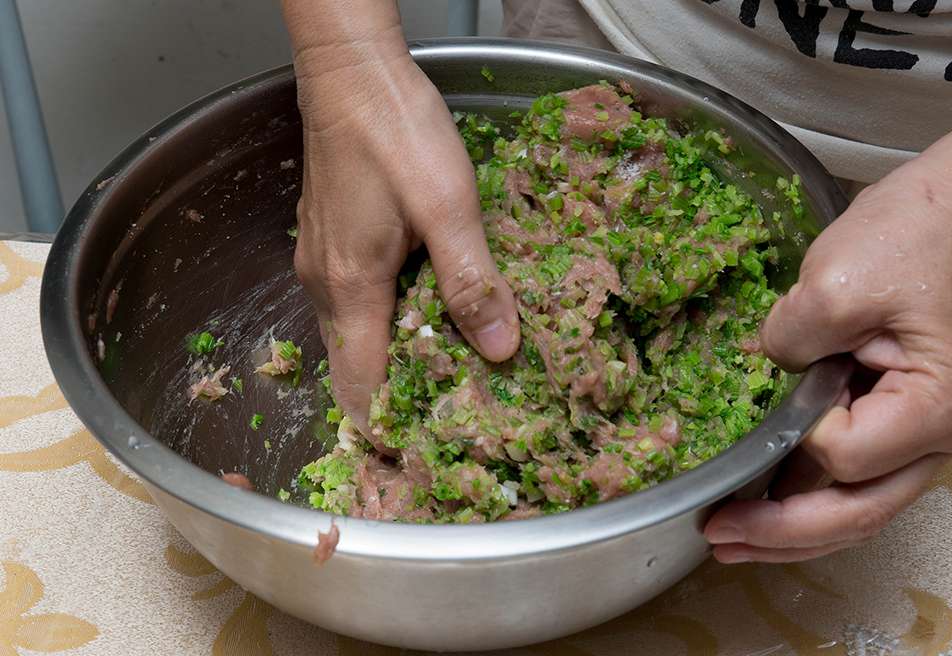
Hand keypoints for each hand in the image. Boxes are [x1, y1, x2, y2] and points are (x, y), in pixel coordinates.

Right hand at [291, 48, 520, 437]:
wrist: (352, 72)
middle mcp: (323, 284)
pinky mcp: (329, 239)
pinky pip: (351, 302)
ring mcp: (320, 260)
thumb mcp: (448, 206)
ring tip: (448, 369)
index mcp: (350, 288)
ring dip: (391, 358)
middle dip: (395, 398)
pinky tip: (425, 309)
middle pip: (353, 366)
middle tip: (452, 413)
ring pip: (351, 334)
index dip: (387, 428)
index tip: (423, 452)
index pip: (360, 387)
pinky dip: (383, 322)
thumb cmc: (396, 131)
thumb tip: (499, 348)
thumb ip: (472, 280)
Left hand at [705, 119, 951, 561]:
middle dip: (780, 533)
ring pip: (861, 505)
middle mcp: (942, 434)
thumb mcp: (839, 277)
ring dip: (794, 528)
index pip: (844, 454)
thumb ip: (789, 339)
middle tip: (717, 537)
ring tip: (735, 542)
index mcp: (936, 406)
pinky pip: (861, 472)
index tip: (764, 408)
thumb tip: (763, 369)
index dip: (793, 438)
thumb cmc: (923, 231)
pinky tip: (772, 500)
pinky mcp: (908, 412)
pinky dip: (813, 494)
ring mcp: (928, 429)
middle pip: (857, 511)